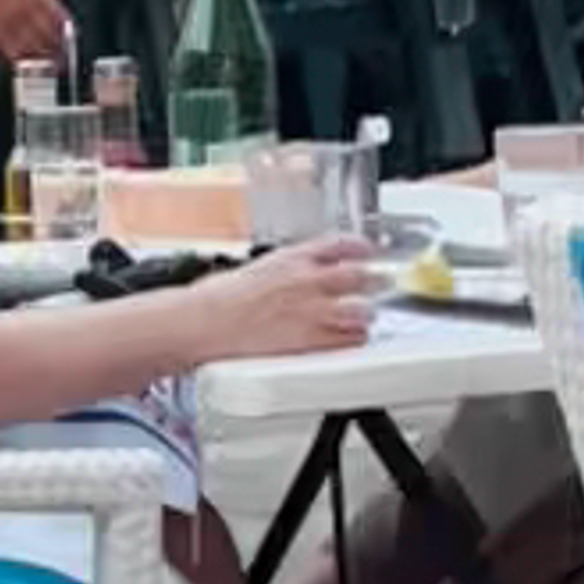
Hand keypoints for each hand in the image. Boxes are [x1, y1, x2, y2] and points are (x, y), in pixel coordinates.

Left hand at [0, 0, 70, 71]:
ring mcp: (28, 7)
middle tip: (57, 67)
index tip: (35, 70)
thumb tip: (14, 42)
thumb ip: (1, 24)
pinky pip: (56, 13)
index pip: (13, 51)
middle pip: (33, 46)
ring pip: (47, 32)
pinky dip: (64, 22)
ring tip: (66, 53)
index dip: (26, 63)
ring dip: (58, 44)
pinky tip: (70, 28)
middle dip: (46, 59)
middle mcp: (13, 19)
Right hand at [189, 234, 378, 363]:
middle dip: (374, 280)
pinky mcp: (311, 339)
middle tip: (379, 284)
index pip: (341, 243)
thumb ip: (282, 271)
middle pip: (360, 275)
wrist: (204, 322)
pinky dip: (356, 339)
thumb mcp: (254, 269)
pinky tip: (353, 339)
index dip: (361, 247)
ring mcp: (312, 310)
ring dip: (367, 313)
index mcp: (293, 258)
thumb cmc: (217, 299)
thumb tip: (290, 276)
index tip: (368, 251)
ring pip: (362, 309)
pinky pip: (349, 340)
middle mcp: (308, 280)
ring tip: (366, 316)